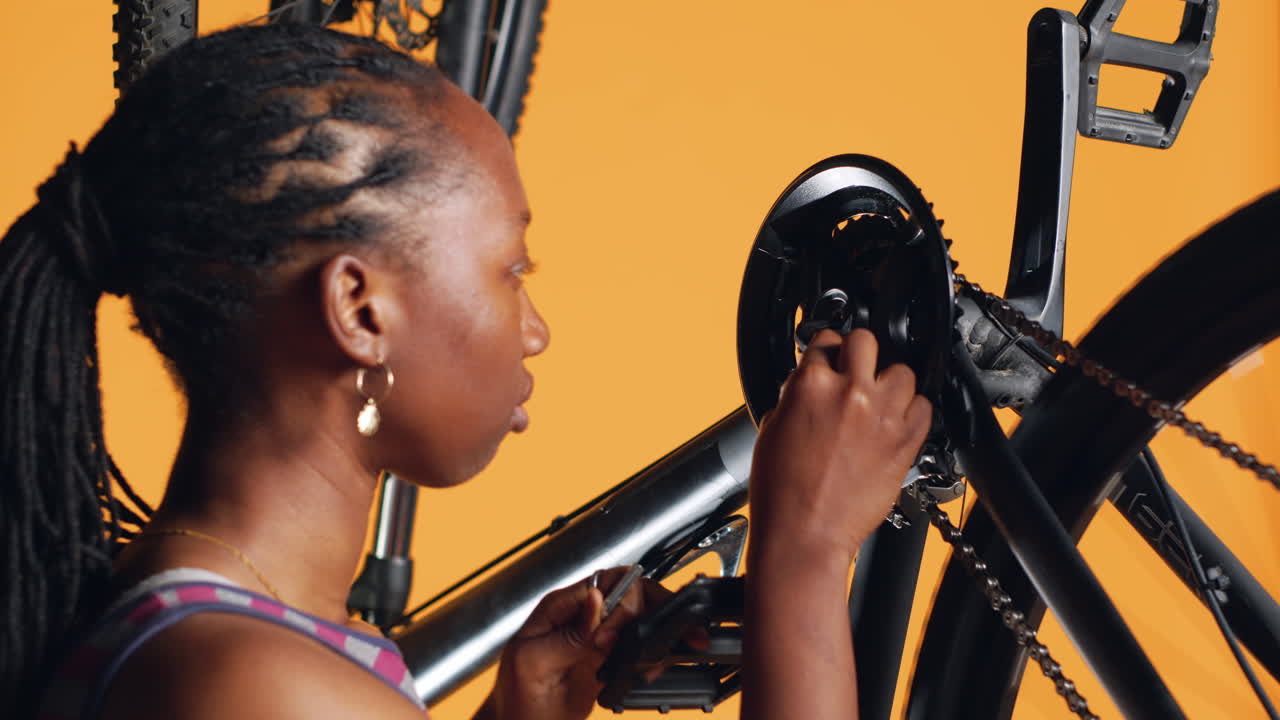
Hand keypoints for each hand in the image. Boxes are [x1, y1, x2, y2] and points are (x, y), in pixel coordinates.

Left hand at [479, 567, 669, 719]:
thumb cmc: (515, 700)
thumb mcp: (532, 664)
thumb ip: (566, 634)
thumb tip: (596, 600)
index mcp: (560, 607)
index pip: (605, 582)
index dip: (618, 604)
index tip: (611, 637)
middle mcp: (582, 617)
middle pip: (629, 592)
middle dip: (642, 614)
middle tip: (629, 649)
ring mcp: (597, 637)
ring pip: (640, 616)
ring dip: (651, 633)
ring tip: (644, 663)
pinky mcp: (608, 660)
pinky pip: (639, 644)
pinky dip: (651, 654)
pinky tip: (644, 670)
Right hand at [748, 328, 931, 562]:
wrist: (804, 535)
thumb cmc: (782, 493)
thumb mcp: (771, 429)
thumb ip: (795, 397)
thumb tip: (807, 387)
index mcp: (810, 385)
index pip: (825, 341)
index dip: (826, 352)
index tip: (829, 362)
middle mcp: (849, 392)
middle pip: (866, 340)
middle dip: (858, 354)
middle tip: (854, 372)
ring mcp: (881, 415)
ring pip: (903, 370)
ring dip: (889, 381)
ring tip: (878, 400)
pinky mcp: (904, 442)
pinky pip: (924, 407)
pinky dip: (913, 410)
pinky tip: (896, 421)